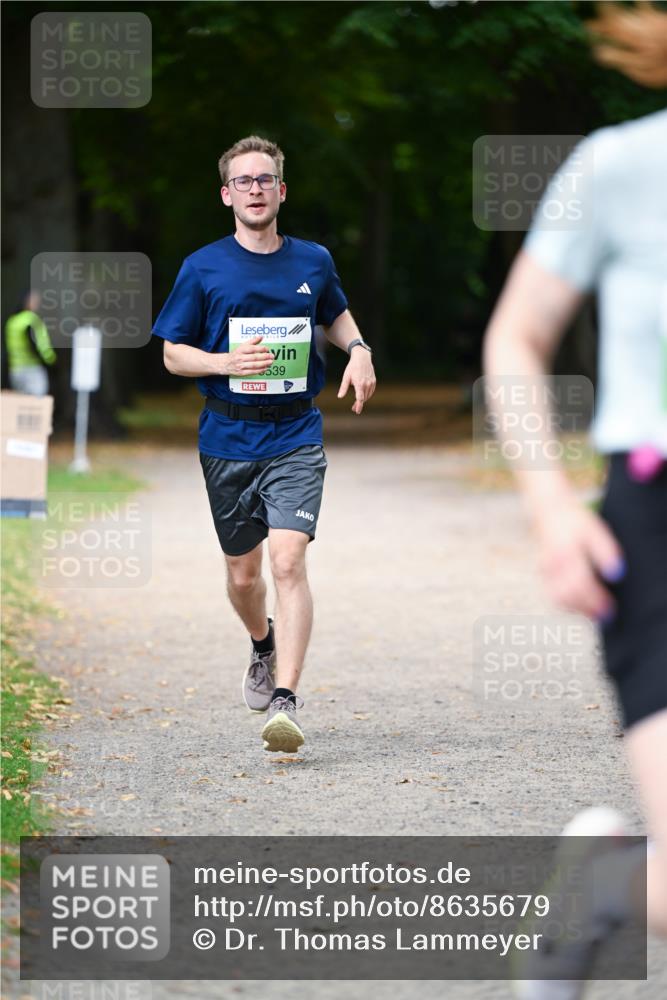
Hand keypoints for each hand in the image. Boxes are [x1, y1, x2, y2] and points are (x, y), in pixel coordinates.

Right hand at [222, 335, 273, 375]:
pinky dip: (260, 370)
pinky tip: (265, 368)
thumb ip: (252, 341)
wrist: (225, 363)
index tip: (267, 349)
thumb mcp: (242, 346)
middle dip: (264, 357)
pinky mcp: (241, 373)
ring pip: (254, 365)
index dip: (260, 348)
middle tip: (272, 356)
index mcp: (240, 350)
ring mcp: (240, 366)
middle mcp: (240, 358)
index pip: (251, 349)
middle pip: (254, 357)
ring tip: (270, 362)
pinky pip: (252, 372)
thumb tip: (261, 337)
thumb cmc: (236, 354)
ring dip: (264, 364)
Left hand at [337, 349, 375, 414]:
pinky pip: (371, 391)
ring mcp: (371, 383)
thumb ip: (343, 388)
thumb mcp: (346, 377)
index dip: (358, 405)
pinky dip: (367, 395)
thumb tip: (339, 396)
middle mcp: (367, 384)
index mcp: (359, 384)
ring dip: (363, 400)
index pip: (360, 398)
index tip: (357, 411)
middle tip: (353, 408)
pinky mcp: (374, 381)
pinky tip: (363, 396)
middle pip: (363, 398)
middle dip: (359, 404)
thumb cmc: (352, 367)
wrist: (362, 358)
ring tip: (357, 403)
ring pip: (368, 395)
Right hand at [532, 499, 624, 621]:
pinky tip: (577, 605)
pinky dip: (564, 604)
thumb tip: (617, 575)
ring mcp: (544, 570)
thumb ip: (606, 551)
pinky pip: (551, 595)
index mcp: (567, 554)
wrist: (549, 512)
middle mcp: (552, 564)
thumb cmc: (576, 522)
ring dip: (574, 610)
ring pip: (557, 599)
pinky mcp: (541, 574)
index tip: (609, 610)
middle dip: (586, 609)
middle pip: (568, 596)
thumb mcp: (594, 531)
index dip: (595, 600)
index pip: (581, 584)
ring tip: (591, 613)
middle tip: (603, 616)